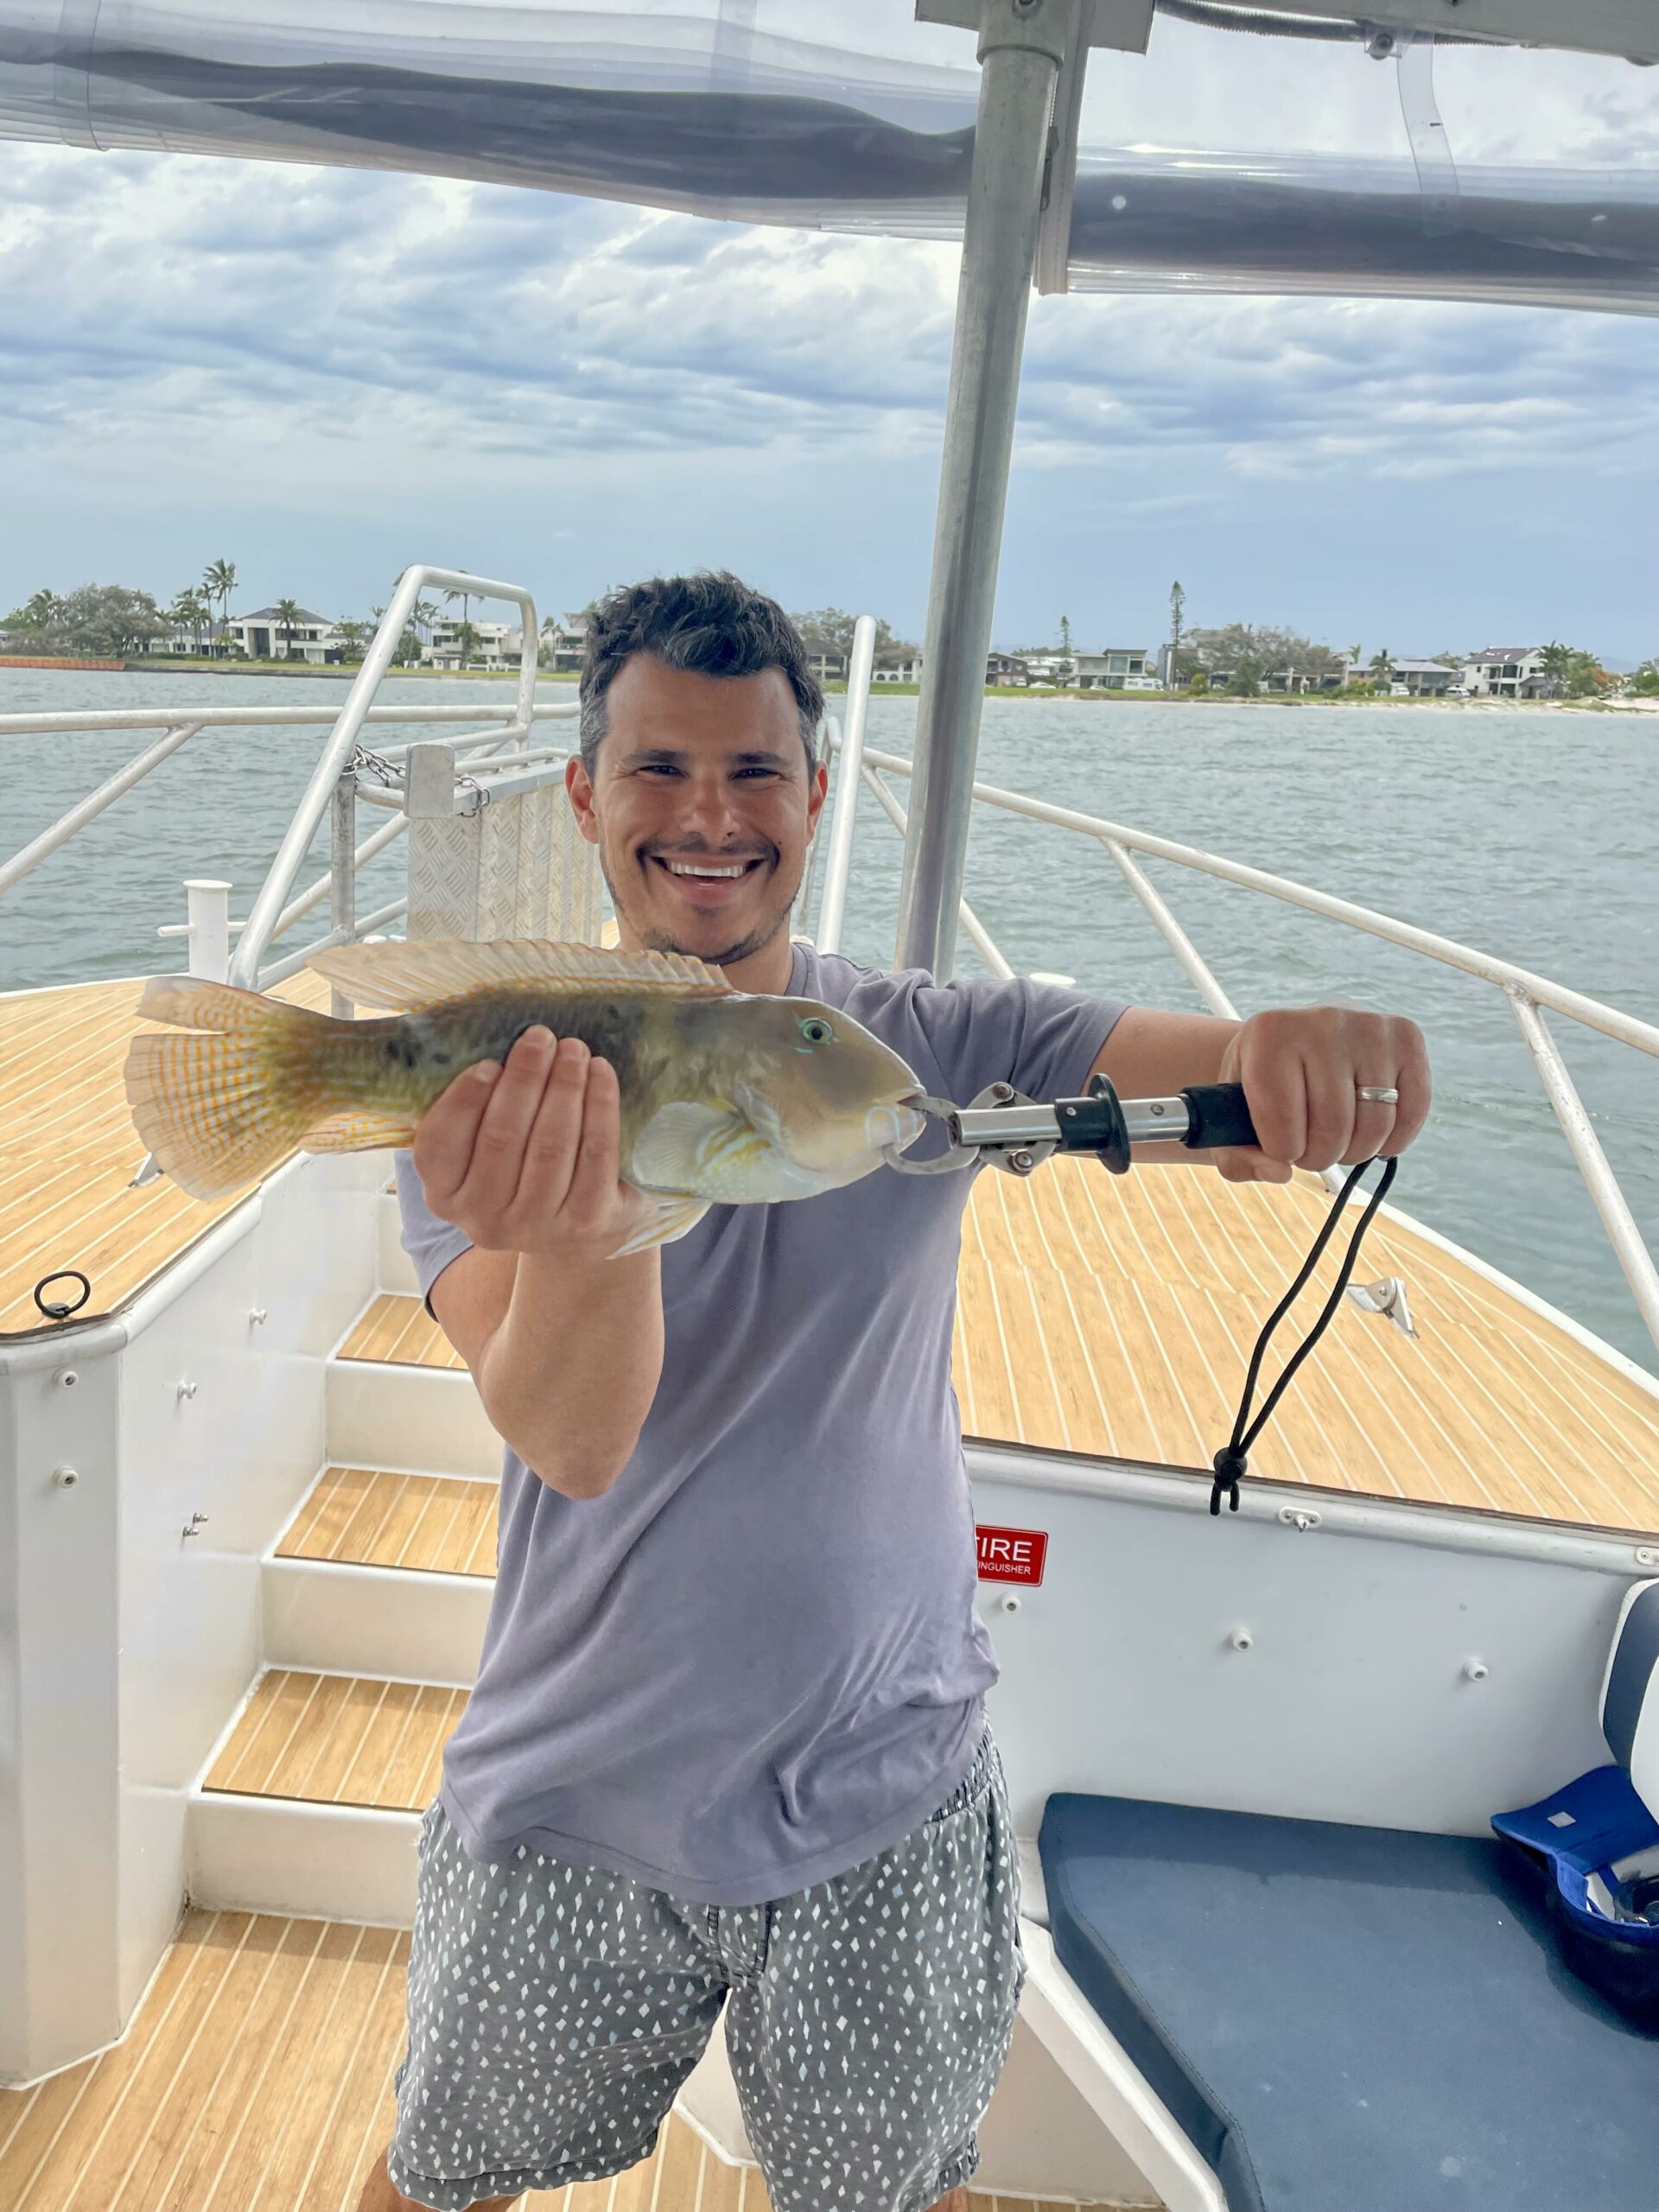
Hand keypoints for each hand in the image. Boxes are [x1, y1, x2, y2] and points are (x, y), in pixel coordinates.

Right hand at [411, 1026, 657, 1257]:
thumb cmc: (523, 1171)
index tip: (489, 1063)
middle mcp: (484, 1219)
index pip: (440, 1144)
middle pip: (502, 1137)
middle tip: (540, 1038)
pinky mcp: (587, 1220)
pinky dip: (600, 1106)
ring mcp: (536, 1225)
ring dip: (565, 1086)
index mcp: (445, 1196)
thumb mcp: (482, 1152)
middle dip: (524, 1078)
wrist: (580, 1229)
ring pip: (551, 1144)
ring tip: (573, 1049)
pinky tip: (600, 1074)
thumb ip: (477, 1112)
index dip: (464, 1099)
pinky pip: (595, 1153)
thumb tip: (500, 1052)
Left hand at [1213, 1005, 1429, 1184]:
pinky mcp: (1407, 1038)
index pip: (1280, 1117)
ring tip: (1337, 1140)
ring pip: (1374, 1126)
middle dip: (1318, 1156)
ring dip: (1354, 1152)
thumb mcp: (1232, 1113)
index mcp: (1270, 1033)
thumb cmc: (1264, 1083)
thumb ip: (1238, 1155)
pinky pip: (1412, 1113)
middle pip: (1333, 1126)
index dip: (1281, 1149)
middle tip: (1310, 1149)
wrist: (1298, 1037)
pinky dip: (1392, 1140)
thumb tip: (1280, 1171)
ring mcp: (1370, 1027)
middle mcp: (1324, 1020)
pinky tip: (1369, 1133)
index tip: (1281, 1146)